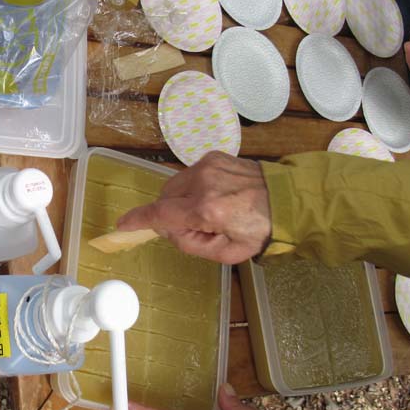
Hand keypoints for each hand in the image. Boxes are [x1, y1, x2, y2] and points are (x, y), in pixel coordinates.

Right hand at [116, 151, 270, 263]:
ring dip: (181, 201)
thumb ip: (190, 244)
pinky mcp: (212, 157)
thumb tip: (168, 230)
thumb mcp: (227, 252)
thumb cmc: (260, 229)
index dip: (137, 220)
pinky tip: (214, 195)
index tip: (122, 225)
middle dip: (171, 216)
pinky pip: (188, 176)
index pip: (161, 214)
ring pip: (173, 186)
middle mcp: (203, 182)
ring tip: (208, 210)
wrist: (288, 198)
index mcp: (207, 209)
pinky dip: (192, 188)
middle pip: (164, 200)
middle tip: (196, 227)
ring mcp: (207, 166)